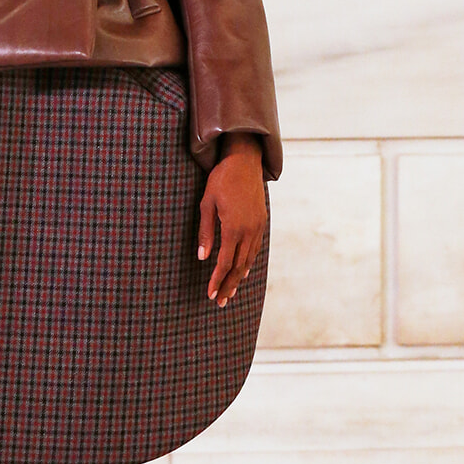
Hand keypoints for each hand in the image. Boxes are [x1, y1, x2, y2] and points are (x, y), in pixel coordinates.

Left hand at [197, 132, 267, 307]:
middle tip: (220, 302)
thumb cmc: (221, 180)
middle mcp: (249, 231)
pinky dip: (248, 263)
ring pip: (249, 260)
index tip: (210, 294)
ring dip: (239, 278)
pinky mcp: (261, 222)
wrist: (245, 161)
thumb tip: (202, 257)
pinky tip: (243, 271)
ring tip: (230, 293)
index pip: (225, 262)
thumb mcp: (206, 204)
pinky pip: (255, 248)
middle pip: (239, 267)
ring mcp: (258, 227)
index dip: (217, 280)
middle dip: (228, 286)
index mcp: (234, 227)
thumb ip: (205, 232)